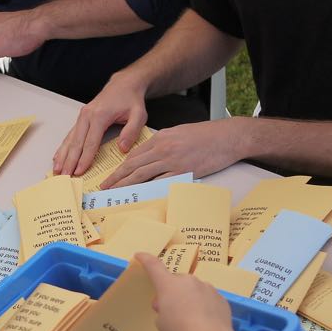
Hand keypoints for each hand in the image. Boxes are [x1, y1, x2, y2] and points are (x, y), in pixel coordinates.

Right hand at [52, 72, 148, 177]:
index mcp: (100, 116)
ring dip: (63, 155)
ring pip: (70, 139)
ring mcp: (82, 116)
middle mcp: (87, 116)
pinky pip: (70, 134)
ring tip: (57, 170)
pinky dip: (63, 147)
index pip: (90, 142)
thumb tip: (122, 148)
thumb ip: (131, 131)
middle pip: (76, 142)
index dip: (84, 158)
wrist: (123, 84)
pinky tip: (58, 157)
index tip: (79, 172)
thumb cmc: (131, 100)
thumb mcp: (138, 114)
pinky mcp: (81, 118)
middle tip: (65, 176)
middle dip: (70, 161)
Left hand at [102, 118, 246, 187]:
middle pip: (132, 165)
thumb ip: (162, 144)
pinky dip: (147, 190)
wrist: (227, 137)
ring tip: (114, 193)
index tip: (111, 176)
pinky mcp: (183, 171)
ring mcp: (171, 160)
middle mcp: (162, 148)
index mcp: (160, 138)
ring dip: (125, 185)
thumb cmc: (206, 136)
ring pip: (141, 174)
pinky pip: (160, 182)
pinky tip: (138, 196)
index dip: (120, 168)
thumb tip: (149, 157)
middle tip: (104, 187)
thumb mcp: (178, 134)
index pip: (134, 155)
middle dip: (116, 177)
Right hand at [140, 253, 243, 330]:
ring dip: (190, 298)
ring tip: (192, 319)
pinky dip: (205, 306)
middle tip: (172, 310)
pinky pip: (208, 299)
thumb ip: (162, 310)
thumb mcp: (161, 322)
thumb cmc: (179, 329)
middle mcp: (188, 280)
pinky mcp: (220, 297)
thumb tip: (168, 306)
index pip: (154, 266)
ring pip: (194, 289)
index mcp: (168, 284)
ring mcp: (206, 287)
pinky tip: (206, 322)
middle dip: (172, 292)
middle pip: (176, 281)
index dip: (145, 259)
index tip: (139, 255)